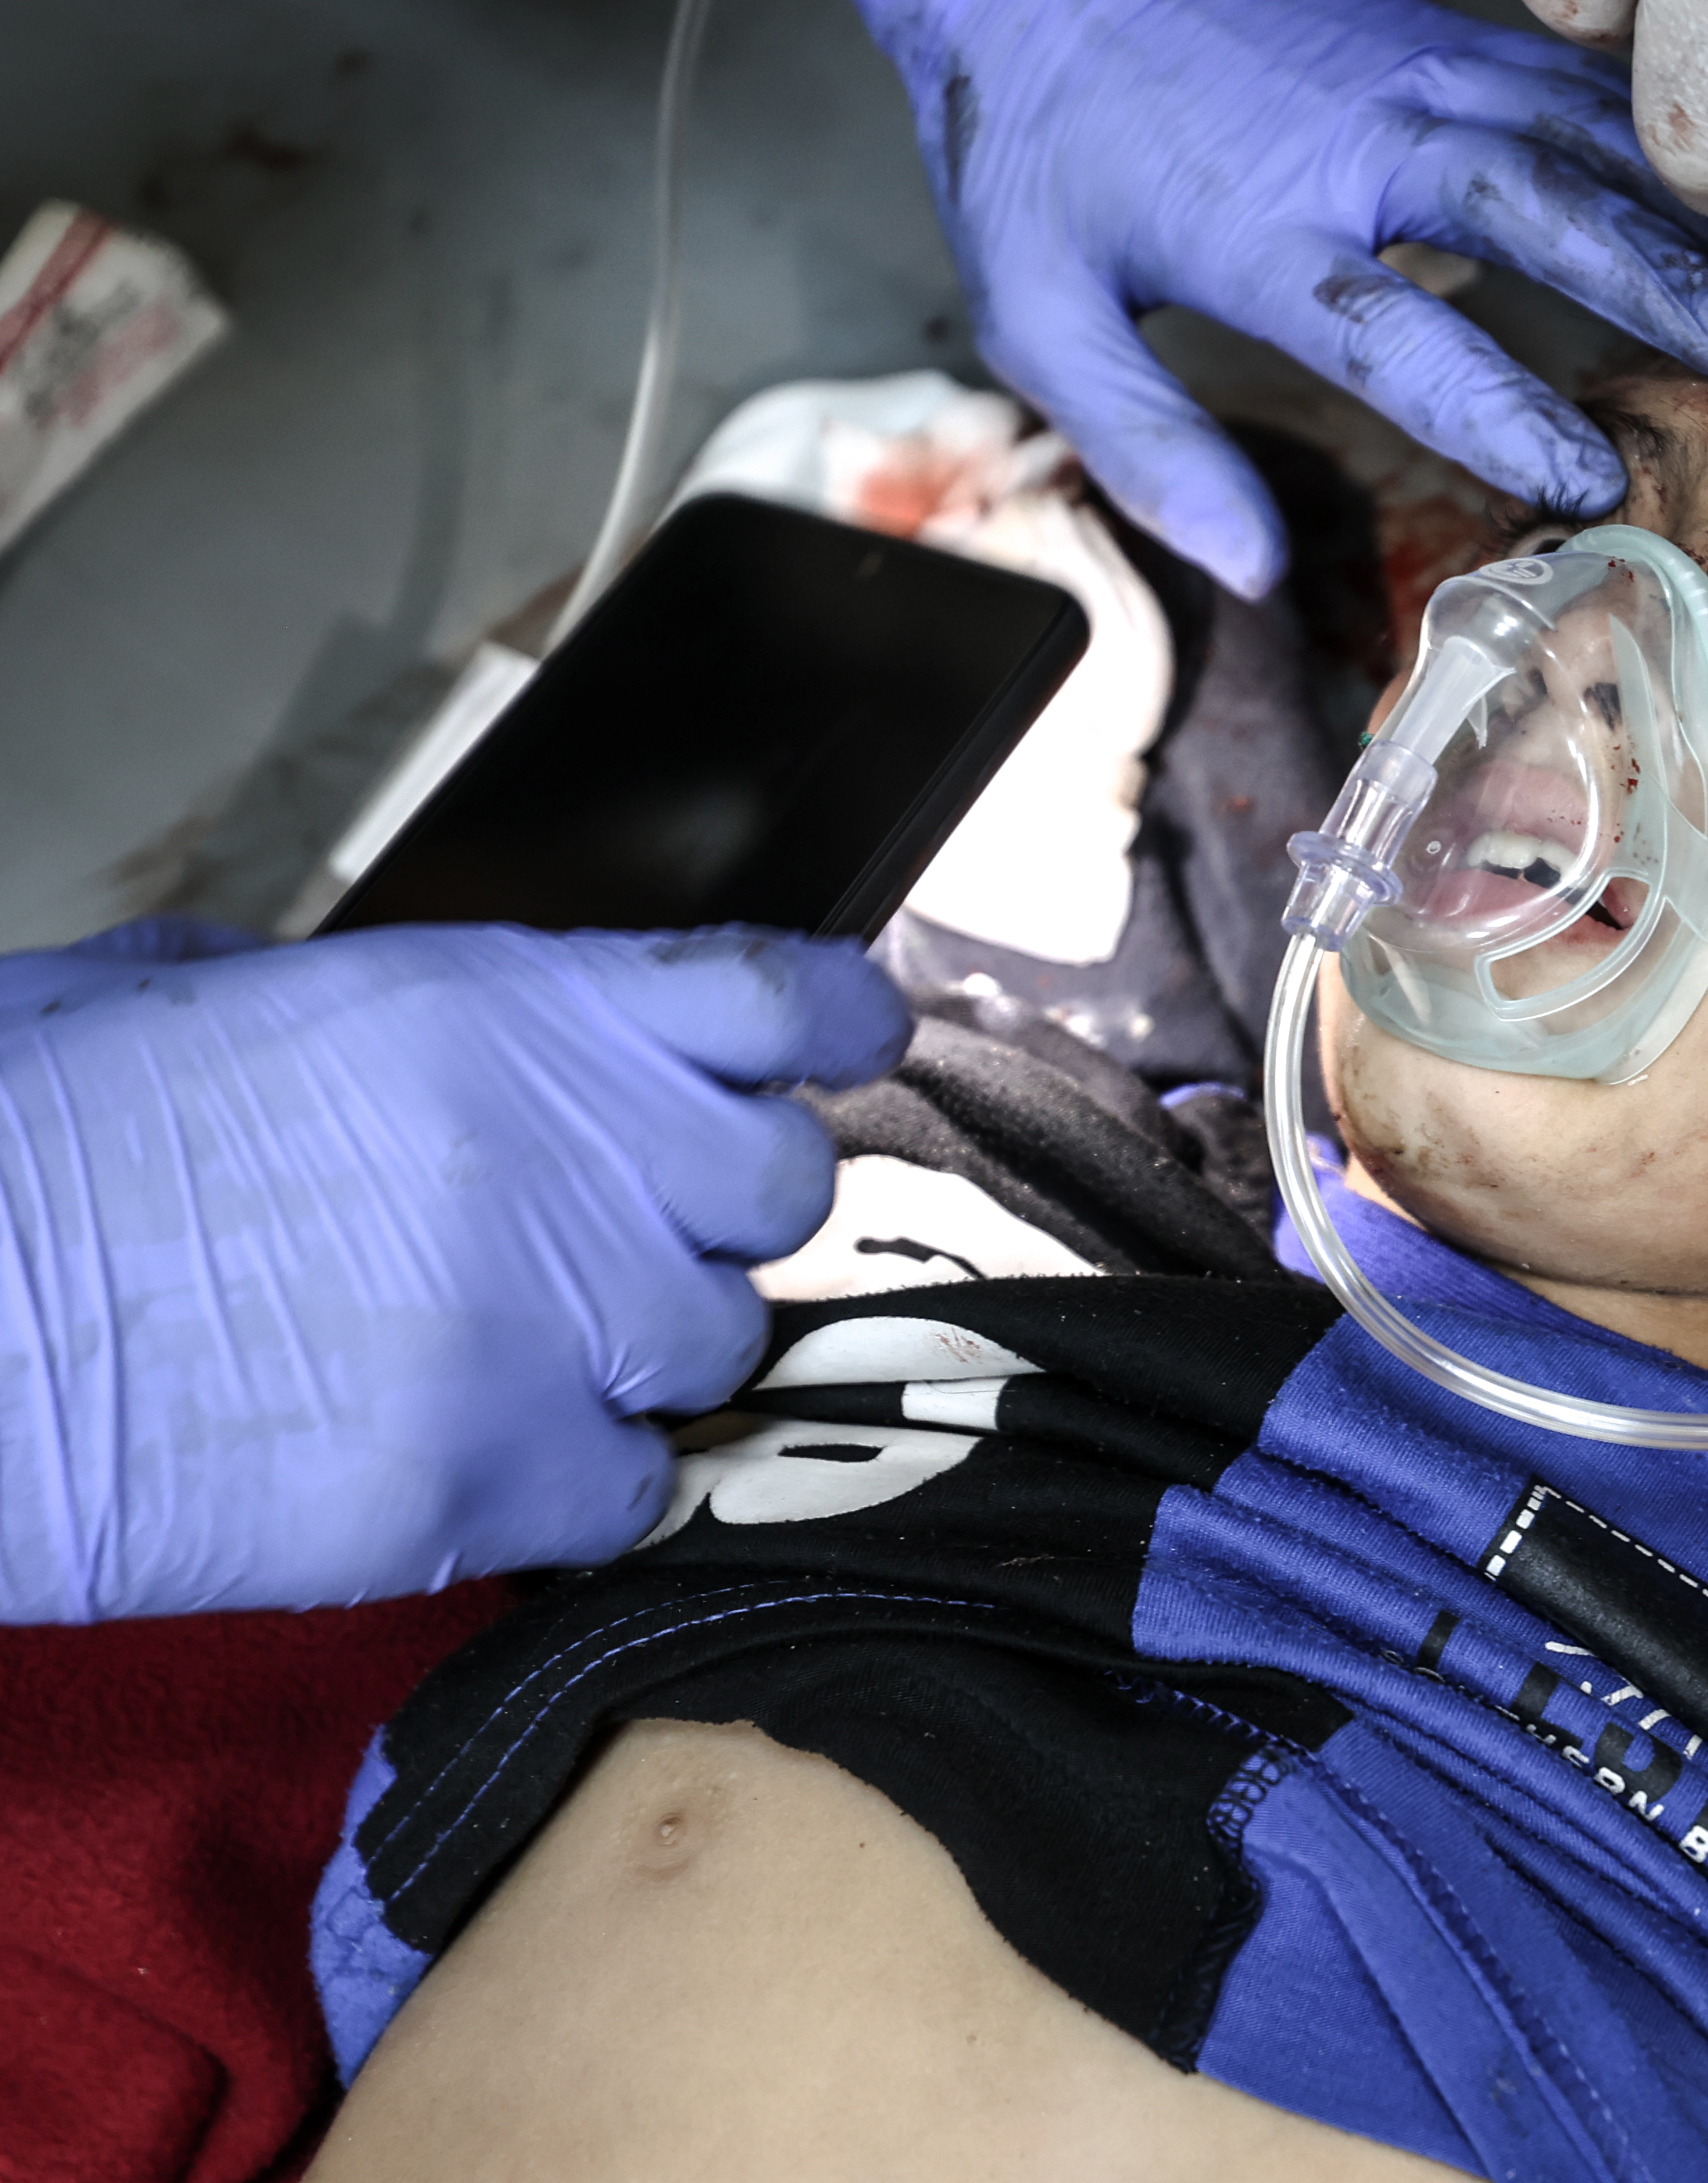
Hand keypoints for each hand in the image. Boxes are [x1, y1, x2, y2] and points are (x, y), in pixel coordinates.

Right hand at [0, 925, 908, 1620]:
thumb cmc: (26, 1149)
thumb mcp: (195, 1000)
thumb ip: (361, 1001)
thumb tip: (420, 1025)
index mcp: (503, 1009)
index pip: (777, 1003)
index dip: (832, 1034)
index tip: (845, 1056)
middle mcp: (566, 1153)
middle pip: (778, 1190)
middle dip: (709, 1221)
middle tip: (605, 1245)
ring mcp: (548, 1322)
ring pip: (716, 1346)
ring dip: (639, 1357)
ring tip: (505, 1357)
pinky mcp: (495, 1474)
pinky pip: (635, 1490)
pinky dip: (579, 1488)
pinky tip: (476, 1462)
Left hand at [847, 0, 1707, 599]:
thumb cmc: (1034, 137)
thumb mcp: (1035, 311)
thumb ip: (1145, 446)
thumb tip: (1250, 569)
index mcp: (1261, 225)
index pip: (1403, 335)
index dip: (1502, 412)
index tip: (1586, 478)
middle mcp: (1356, 137)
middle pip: (1534, 207)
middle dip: (1650, 280)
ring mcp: (1407, 69)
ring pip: (1575, 135)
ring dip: (1682, 206)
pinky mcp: (1432, 31)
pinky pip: (1566, 82)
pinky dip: (1650, 136)